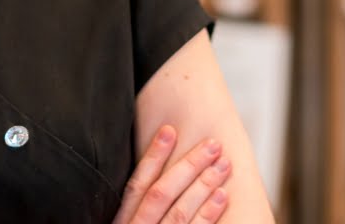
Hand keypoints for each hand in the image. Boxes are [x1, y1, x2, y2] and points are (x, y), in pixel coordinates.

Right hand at [112, 125, 230, 223]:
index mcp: (121, 222)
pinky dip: (208, 214)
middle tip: (212, 144)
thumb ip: (136, 206)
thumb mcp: (127, 223)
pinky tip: (222, 196)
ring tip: (223, 164)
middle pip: (162, 194)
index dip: (153, 156)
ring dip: (203, 185)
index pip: (137, 185)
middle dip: (188, 166)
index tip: (170, 130)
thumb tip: (157, 170)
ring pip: (180, 213)